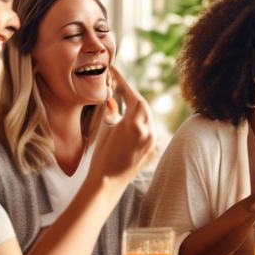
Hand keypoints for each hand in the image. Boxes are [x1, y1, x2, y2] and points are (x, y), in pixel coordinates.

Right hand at [88, 67, 155, 188]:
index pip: (133, 97)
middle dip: (130, 93)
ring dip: (135, 105)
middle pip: (142, 104)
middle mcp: (148, 131)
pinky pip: (148, 126)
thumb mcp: (104, 130)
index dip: (124, 83)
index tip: (115, 72)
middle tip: (117, 85)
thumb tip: (112, 97)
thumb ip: (112, 111)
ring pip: (147, 115)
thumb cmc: (101, 157)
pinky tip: (129, 116)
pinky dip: (140, 118)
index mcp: (134, 126)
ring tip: (121, 99)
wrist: (107, 183)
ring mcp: (152, 140)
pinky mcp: (152, 147)